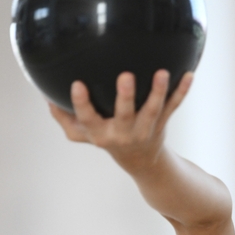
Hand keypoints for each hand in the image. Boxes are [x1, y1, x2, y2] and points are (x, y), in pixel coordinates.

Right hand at [49, 69, 193, 172]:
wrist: (142, 162)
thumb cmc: (107, 139)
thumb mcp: (82, 135)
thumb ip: (64, 116)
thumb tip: (45, 94)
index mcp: (101, 133)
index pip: (87, 118)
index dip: (81, 103)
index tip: (77, 84)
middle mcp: (123, 133)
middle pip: (124, 114)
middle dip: (124, 96)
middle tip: (125, 76)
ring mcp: (145, 128)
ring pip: (153, 109)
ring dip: (158, 91)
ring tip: (162, 72)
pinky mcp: (162, 123)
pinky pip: (173, 106)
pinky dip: (181, 91)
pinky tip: (189, 74)